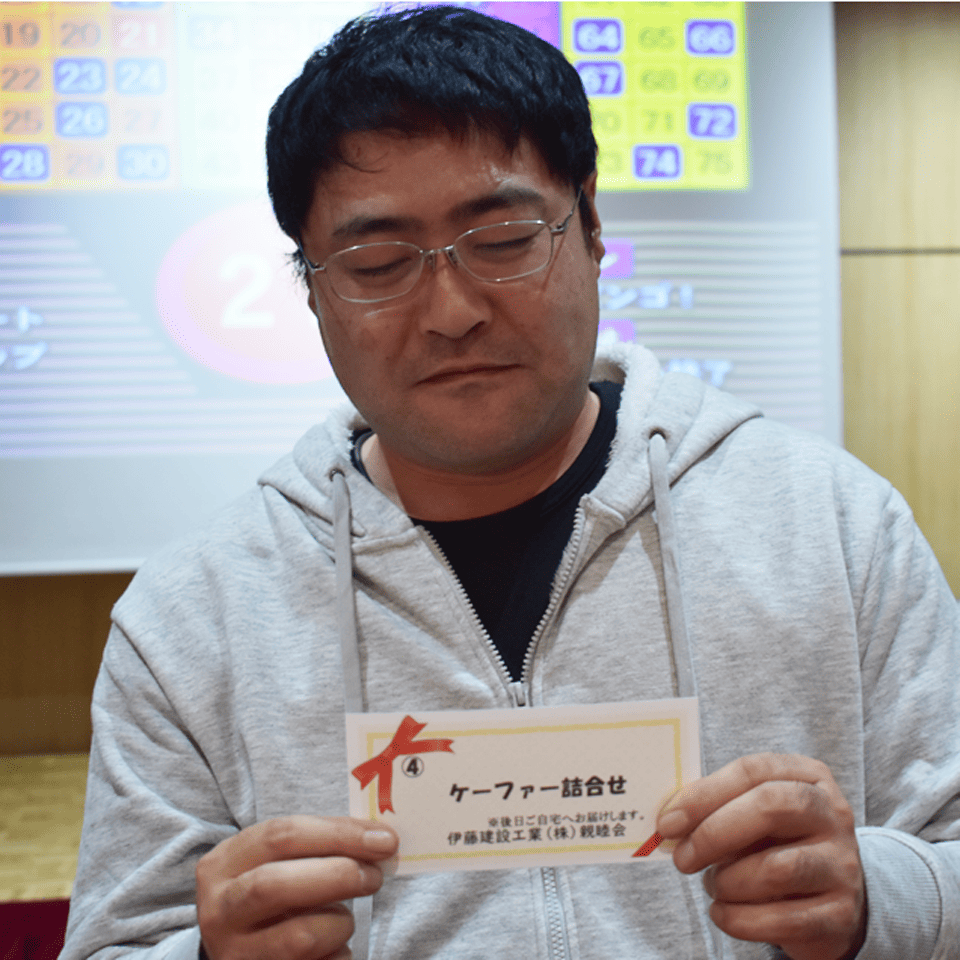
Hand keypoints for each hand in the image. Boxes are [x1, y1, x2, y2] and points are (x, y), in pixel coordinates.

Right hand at [196, 815, 397, 959]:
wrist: (238, 947)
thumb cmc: (270, 892)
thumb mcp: (275, 862)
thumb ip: (317, 846)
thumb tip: (379, 840)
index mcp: (222, 865)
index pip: (281, 836)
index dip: (338, 834)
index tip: (384, 839)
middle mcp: (219, 911)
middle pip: (277, 885)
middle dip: (338, 876)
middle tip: (374, 876)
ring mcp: (233, 954)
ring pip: (300, 937)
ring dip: (340, 923)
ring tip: (345, 918)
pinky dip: (338, 956)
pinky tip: (335, 948)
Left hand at [656, 753, 865, 959]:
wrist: (831, 901)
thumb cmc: (777, 845)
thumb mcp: (753, 815)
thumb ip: (717, 808)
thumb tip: (670, 820)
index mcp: (809, 776)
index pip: (752, 771)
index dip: (704, 794)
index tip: (668, 822)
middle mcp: (832, 815)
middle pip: (769, 808)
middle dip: (713, 833)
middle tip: (682, 858)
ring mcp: (842, 865)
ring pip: (775, 868)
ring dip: (727, 881)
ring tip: (714, 886)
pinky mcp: (840, 915)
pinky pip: (782, 919)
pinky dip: (739, 919)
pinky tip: (723, 914)